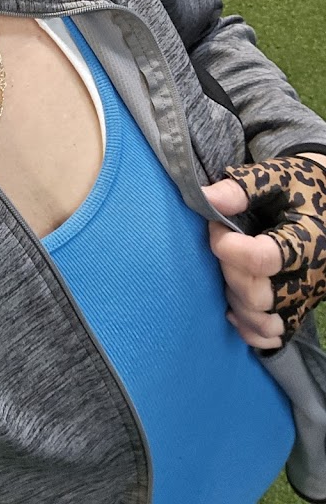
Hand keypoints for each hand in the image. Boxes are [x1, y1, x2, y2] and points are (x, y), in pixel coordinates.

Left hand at [203, 154, 325, 348]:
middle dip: (229, 271)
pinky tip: (233, 305)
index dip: (227, 246)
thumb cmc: (297, 186)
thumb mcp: (273, 178)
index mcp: (307, 241)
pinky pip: (272, 335)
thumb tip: (203, 198)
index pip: (261, 260)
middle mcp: (310, 276)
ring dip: (235, 299)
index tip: (214, 225)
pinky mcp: (298, 307)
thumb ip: (240, 189)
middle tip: (222, 247)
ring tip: (229, 271)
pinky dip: (248, 327)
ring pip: (263, 320)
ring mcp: (305, 297)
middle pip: (259, 296)